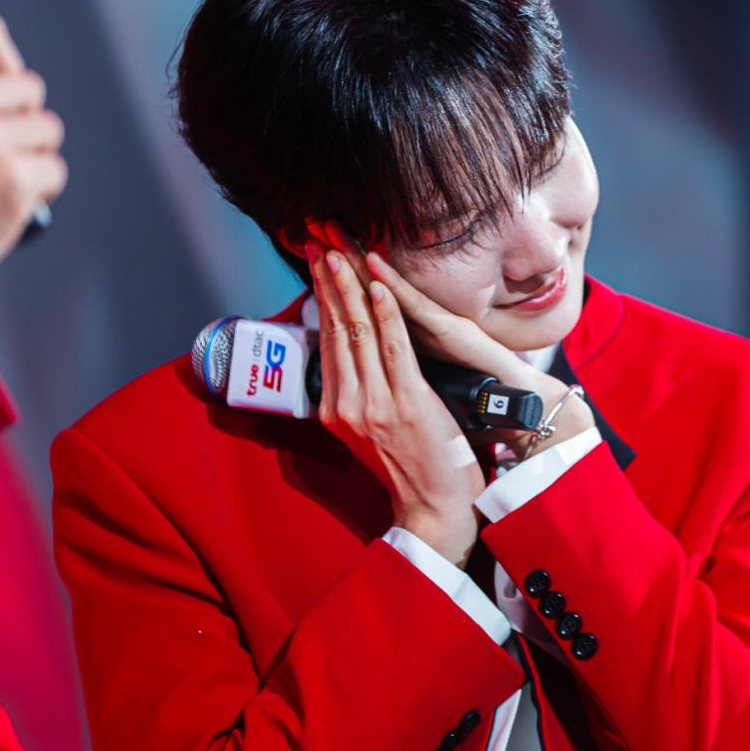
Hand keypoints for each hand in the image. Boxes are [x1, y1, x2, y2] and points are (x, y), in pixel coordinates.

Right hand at [0, 14, 66, 293]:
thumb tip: (2, 64)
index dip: (5, 60)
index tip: (1, 81)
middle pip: (31, 88)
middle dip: (23, 120)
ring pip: (48, 130)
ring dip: (33, 156)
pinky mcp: (14, 177)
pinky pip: (54, 170)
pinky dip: (40, 189)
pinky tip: (10, 201)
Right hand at [307, 238, 484, 567]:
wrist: (434, 509)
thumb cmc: (411, 468)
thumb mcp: (370, 432)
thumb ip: (358, 396)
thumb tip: (349, 360)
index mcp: (337, 409)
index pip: (326, 341)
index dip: (322, 297)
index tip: (316, 261)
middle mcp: (347, 405)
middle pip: (335, 330)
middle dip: (327, 281)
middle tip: (317, 241)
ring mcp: (374, 405)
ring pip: (357, 334)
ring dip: (349, 287)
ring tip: (339, 252)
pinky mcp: (405, 404)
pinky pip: (392, 350)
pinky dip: (386, 314)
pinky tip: (379, 285)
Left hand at [315, 223, 594, 459]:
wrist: (510, 403)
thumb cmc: (467, 391)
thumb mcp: (421, 374)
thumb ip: (396, 358)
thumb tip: (364, 355)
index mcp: (407, 329)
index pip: (363, 297)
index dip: (338, 273)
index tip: (312, 248)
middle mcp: (418, 318)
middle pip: (370, 281)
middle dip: (342, 252)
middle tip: (315, 221)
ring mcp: (434, 320)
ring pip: (386, 284)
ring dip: (358, 256)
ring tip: (334, 228)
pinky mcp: (450, 330)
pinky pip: (415, 306)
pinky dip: (391, 285)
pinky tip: (372, 263)